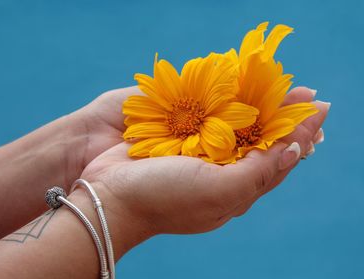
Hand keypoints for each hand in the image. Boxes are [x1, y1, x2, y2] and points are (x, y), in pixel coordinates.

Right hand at [78, 87, 328, 257]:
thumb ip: (258, 172)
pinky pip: (211, 121)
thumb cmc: (164, 197)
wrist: (109, 196)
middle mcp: (221, 174)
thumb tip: (294, 152)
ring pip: (237, 129)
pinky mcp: (180, 143)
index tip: (317, 108)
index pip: (278, 160)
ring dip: (257, 109)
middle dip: (282, 118)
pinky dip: (227, 107)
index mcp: (235, 190)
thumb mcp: (219, 192)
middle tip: (302, 93)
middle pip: (261, 142)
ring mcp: (200, 157)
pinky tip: (236, 93)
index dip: (300, 134)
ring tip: (276, 88)